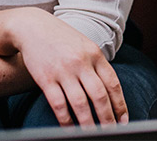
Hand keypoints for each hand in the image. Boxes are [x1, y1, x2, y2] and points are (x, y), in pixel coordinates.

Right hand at [8, 7, 127, 126]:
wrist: (32, 26)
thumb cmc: (62, 39)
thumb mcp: (85, 46)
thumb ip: (97, 65)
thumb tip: (111, 92)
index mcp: (95, 54)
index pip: (112, 83)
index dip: (120, 104)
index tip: (124, 120)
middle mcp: (81, 62)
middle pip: (99, 96)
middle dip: (107, 118)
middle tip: (112, 132)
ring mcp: (63, 71)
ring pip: (80, 103)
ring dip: (88, 124)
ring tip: (92, 135)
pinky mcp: (45, 78)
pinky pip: (58, 104)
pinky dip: (66, 120)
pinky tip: (70, 129)